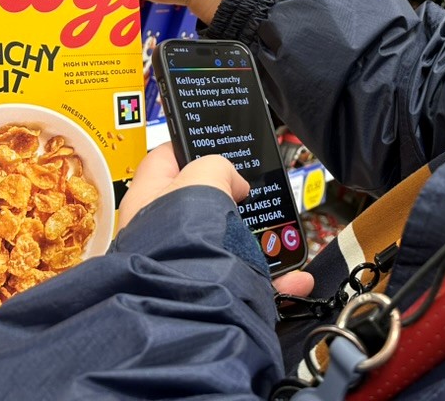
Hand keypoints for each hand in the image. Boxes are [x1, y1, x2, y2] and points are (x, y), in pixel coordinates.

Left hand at [119, 145, 313, 296]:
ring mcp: (188, 262)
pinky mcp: (214, 289)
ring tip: (281, 234)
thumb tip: (235, 183)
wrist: (191, 303)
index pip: (164, 159)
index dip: (189, 145)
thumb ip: (218, 166)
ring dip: (259, 239)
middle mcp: (162, 232)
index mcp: (148, 198)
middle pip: (201, 202)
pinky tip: (295, 276)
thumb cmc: (184, 236)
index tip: (214, 142)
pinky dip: (277, 279)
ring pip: (231, 243)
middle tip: (252, 188)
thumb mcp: (204, 176)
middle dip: (232, 196)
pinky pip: (251, 280)